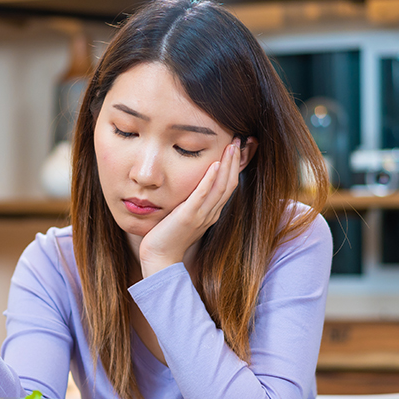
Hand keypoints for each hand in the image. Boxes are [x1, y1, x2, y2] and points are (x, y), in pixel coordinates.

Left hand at [139, 138, 241, 277]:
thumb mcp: (183, 215)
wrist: (160, 258)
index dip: (234, 166)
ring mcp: (201, 215)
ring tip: (232, 145)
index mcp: (210, 212)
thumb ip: (190, 202)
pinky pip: (203, 196)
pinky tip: (214, 164)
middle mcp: (210, 213)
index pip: (227, 185)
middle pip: (229, 183)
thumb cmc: (167, 237)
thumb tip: (189, 186)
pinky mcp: (189, 217)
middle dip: (235, 161)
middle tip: (239, 140)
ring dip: (227, 165)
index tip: (235, 147)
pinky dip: (210, 179)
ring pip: (221, 187)